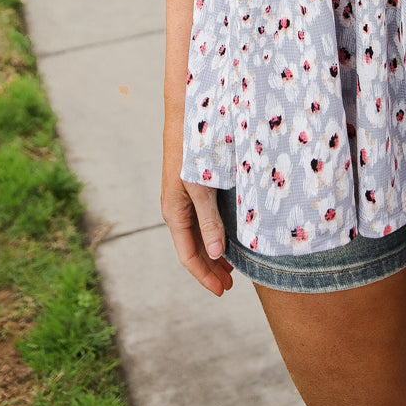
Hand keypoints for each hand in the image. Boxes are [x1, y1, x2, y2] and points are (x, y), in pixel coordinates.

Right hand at [161, 163, 233, 295]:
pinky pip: (201, 219)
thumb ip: (209, 219)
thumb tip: (215, 254)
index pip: (188, 255)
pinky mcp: (192, 186)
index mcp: (174, 213)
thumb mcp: (201, 187)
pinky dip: (214, 233)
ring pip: (197, 234)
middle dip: (211, 268)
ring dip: (213, 252)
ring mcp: (183, 198)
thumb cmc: (192, 150)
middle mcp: (176, 209)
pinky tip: (227, 236)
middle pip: (193, 248)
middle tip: (230, 285)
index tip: (222, 290)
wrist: (186, 115)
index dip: (205, 275)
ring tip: (230, 268)